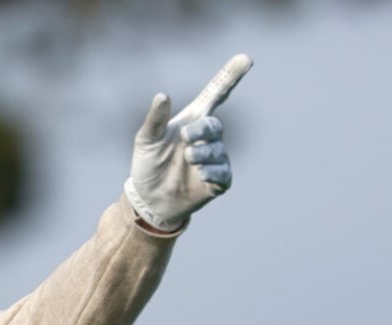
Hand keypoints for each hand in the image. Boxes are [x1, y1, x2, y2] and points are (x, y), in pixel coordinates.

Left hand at [124, 53, 252, 231]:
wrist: (150, 199)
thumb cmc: (148, 165)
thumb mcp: (146, 142)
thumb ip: (155, 120)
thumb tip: (162, 95)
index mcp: (191, 121)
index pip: (215, 95)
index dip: (230, 77)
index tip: (246, 59)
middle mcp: (206, 138)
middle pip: (214, 126)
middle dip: (202, 130)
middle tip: (185, 138)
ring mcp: (214, 158)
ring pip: (218, 150)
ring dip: (202, 153)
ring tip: (188, 159)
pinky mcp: (218, 180)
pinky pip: (223, 173)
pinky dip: (212, 172)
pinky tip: (200, 174)